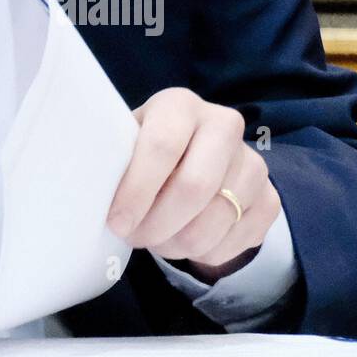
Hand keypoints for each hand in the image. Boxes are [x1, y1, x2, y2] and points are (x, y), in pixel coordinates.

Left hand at [106, 86, 279, 282]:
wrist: (194, 158)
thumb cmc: (146, 151)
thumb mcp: (127, 142)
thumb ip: (114, 158)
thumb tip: (86, 189)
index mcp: (180, 104)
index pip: (162, 146)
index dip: (137, 191)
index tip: (116, 221)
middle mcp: (224, 124)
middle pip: (194, 187)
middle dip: (157, 224)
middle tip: (134, 237)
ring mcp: (253, 162)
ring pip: (215, 220)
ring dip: (177, 243)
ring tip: (156, 240)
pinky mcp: (270, 198)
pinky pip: (236, 240)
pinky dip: (204, 253)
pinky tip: (184, 241)